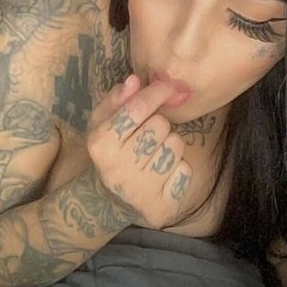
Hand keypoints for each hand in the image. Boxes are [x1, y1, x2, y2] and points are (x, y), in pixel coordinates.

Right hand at [87, 74, 192, 229]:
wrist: (117, 199)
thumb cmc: (113, 150)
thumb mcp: (105, 122)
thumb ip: (118, 99)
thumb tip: (134, 80)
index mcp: (101, 143)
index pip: (136, 109)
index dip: (156, 93)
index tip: (169, 87)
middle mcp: (118, 168)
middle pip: (160, 125)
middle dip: (159, 125)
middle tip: (148, 135)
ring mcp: (140, 190)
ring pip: (175, 146)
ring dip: (170, 145)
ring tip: (155, 154)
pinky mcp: (162, 206)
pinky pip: (185, 170)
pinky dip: (179, 168)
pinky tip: (164, 173)